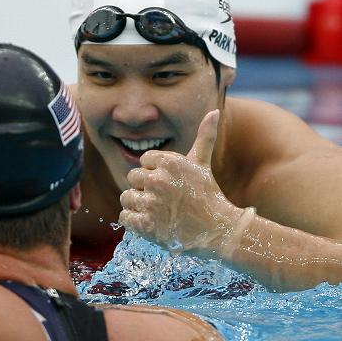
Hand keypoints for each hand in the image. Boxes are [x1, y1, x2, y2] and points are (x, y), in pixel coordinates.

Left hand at [119, 110, 242, 253]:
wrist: (217, 230)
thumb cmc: (208, 194)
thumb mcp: (203, 163)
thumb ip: (204, 136)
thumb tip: (214, 111)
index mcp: (169, 162)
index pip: (143, 160)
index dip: (154, 171)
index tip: (168, 182)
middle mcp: (158, 180)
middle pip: (131, 178)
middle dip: (144, 187)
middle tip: (162, 198)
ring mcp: (151, 203)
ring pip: (126, 197)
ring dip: (138, 205)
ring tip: (157, 210)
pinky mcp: (146, 225)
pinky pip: (124, 217)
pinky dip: (134, 221)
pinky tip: (151, 222)